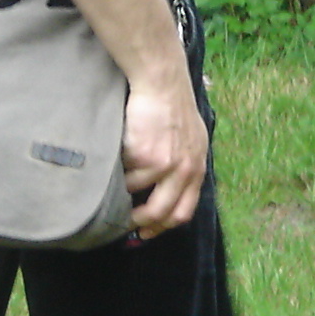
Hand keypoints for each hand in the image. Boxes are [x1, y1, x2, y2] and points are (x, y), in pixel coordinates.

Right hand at [121, 74, 207, 237]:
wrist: (163, 82)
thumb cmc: (174, 108)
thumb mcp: (193, 141)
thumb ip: (186, 167)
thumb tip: (171, 193)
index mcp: (197, 169)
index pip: (183, 212)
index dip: (162, 227)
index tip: (145, 233)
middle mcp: (184, 171)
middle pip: (161, 213)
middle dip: (141, 222)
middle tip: (125, 221)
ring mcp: (164, 165)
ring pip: (136, 192)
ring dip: (123, 186)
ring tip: (118, 171)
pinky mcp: (144, 155)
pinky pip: (124, 172)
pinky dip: (118, 167)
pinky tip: (119, 150)